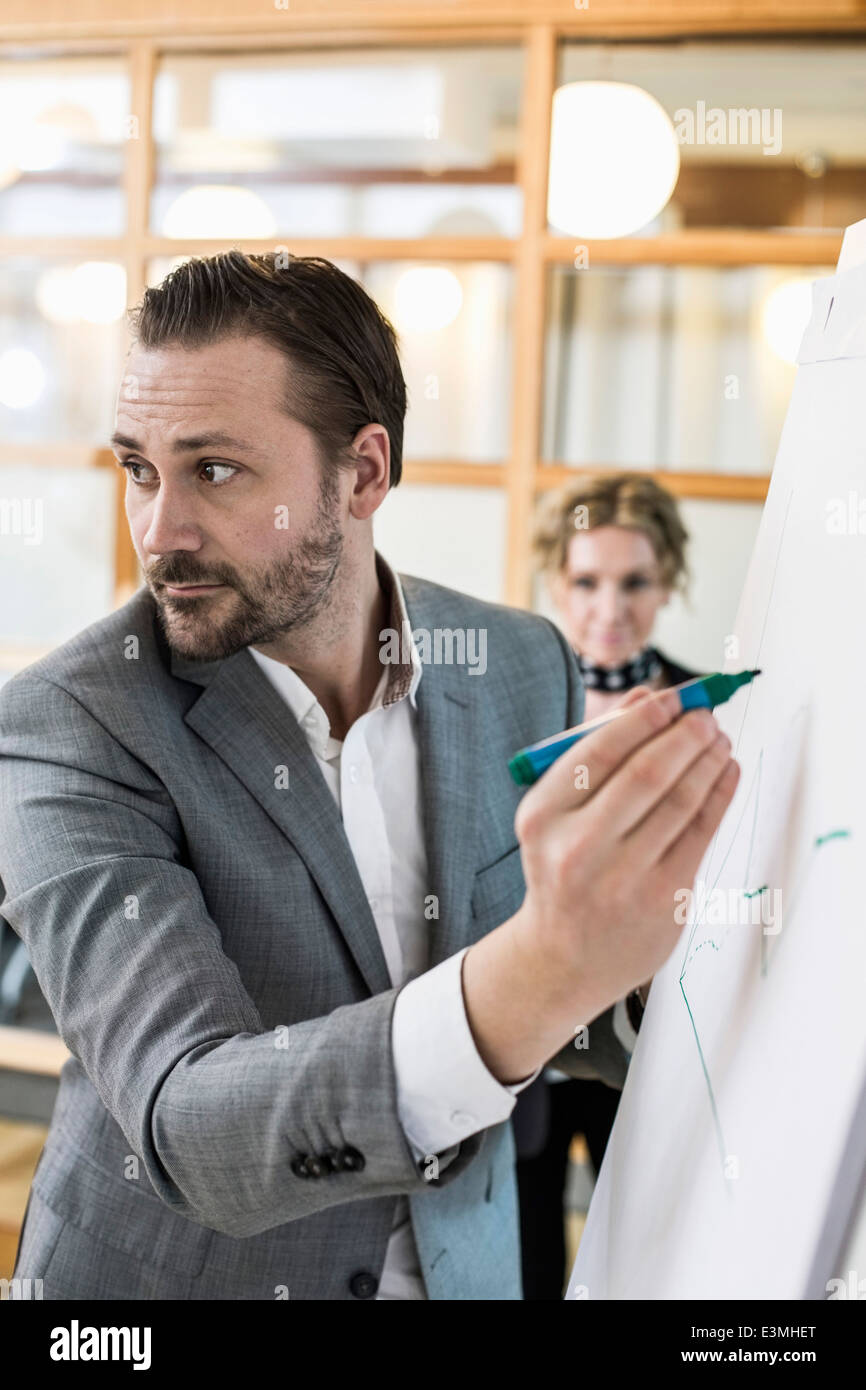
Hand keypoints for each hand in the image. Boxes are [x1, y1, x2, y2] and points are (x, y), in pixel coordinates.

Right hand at [510, 683, 738, 1021]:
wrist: (563, 956)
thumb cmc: (562, 867)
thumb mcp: (556, 813)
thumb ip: (594, 751)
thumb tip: (645, 697)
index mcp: (541, 817)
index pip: (597, 752)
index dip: (642, 719)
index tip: (671, 699)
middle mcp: (577, 848)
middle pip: (645, 773)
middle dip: (684, 735)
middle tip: (705, 715)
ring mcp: (621, 878)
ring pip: (679, 802)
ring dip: (707, 760)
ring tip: (719, 738)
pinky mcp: (662, 899)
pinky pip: (699, 833)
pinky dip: (718, 794)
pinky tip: (725, 771)